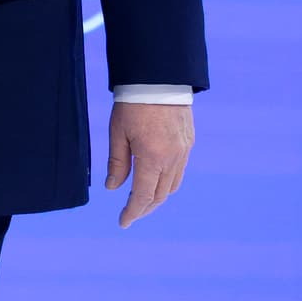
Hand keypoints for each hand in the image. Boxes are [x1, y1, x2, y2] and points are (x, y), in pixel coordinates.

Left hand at [106, 102, 193, 227]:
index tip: (123, 222)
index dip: (132, 212)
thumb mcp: (117, 132)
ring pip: (172, 186)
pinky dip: (167, 182)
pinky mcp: (189, 143)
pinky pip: (179, 171)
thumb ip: (117, 162)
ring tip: (142, 201)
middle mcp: (172, 159)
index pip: (143, 196)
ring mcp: (184, 151)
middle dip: (144, 208)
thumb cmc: (132, 104)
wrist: (159, 78)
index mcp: (152, 158)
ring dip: (157, 197)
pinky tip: (155, 180)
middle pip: (159, 195)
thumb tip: (113, 188)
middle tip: (130, 214)